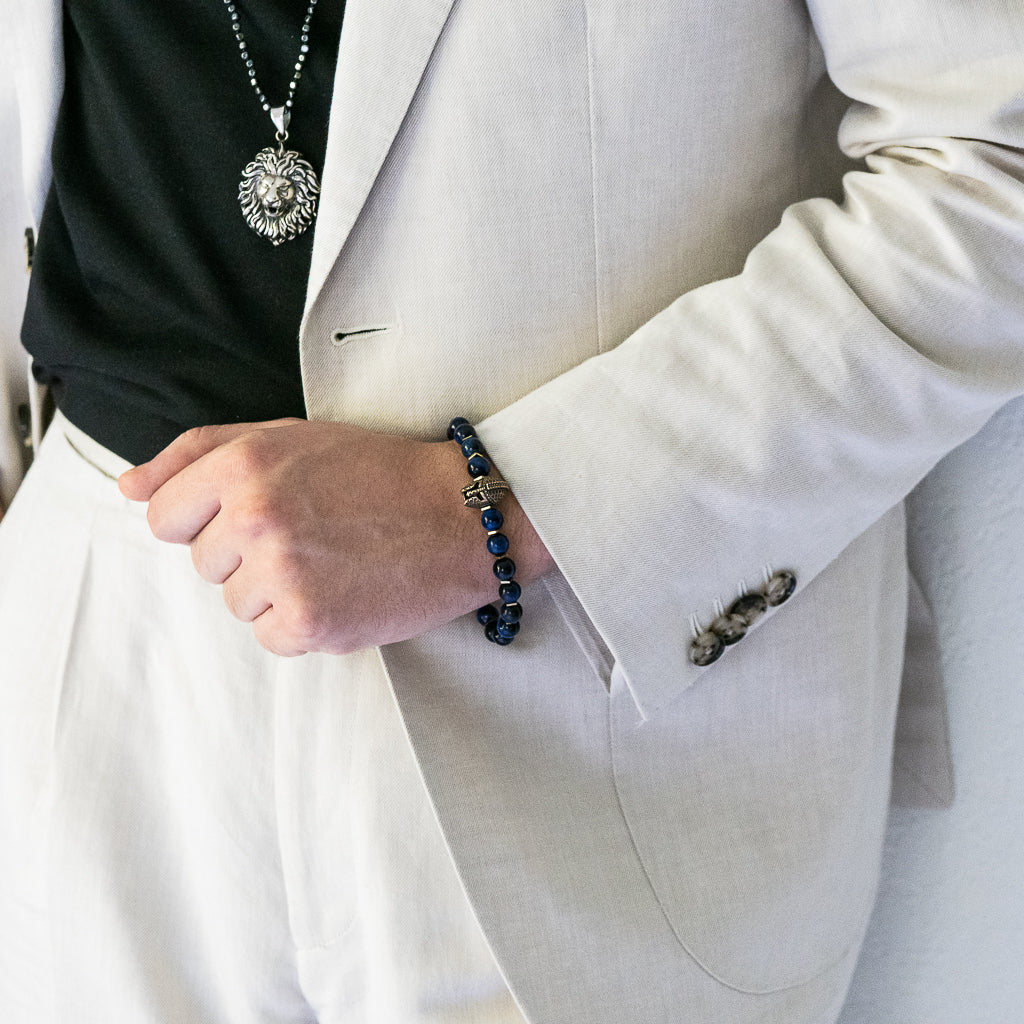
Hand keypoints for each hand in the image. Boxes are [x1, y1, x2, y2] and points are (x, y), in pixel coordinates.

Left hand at [119, 419, 552, 655]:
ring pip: (237, 602)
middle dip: (247, 552)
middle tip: (313, 532)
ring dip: (276, 589)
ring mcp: (281, 574)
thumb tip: (128, 488)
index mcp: (244, 464)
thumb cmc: (380, 472)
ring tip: (334, 560)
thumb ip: (199, 453)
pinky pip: (270, 636)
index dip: (206, 517)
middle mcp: (255, 517)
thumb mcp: (290, 437)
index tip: (254, 515)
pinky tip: (344, 591)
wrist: (462, 515)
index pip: (164, 515)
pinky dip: (303, 622)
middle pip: (202, 563)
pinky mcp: (309, 624)